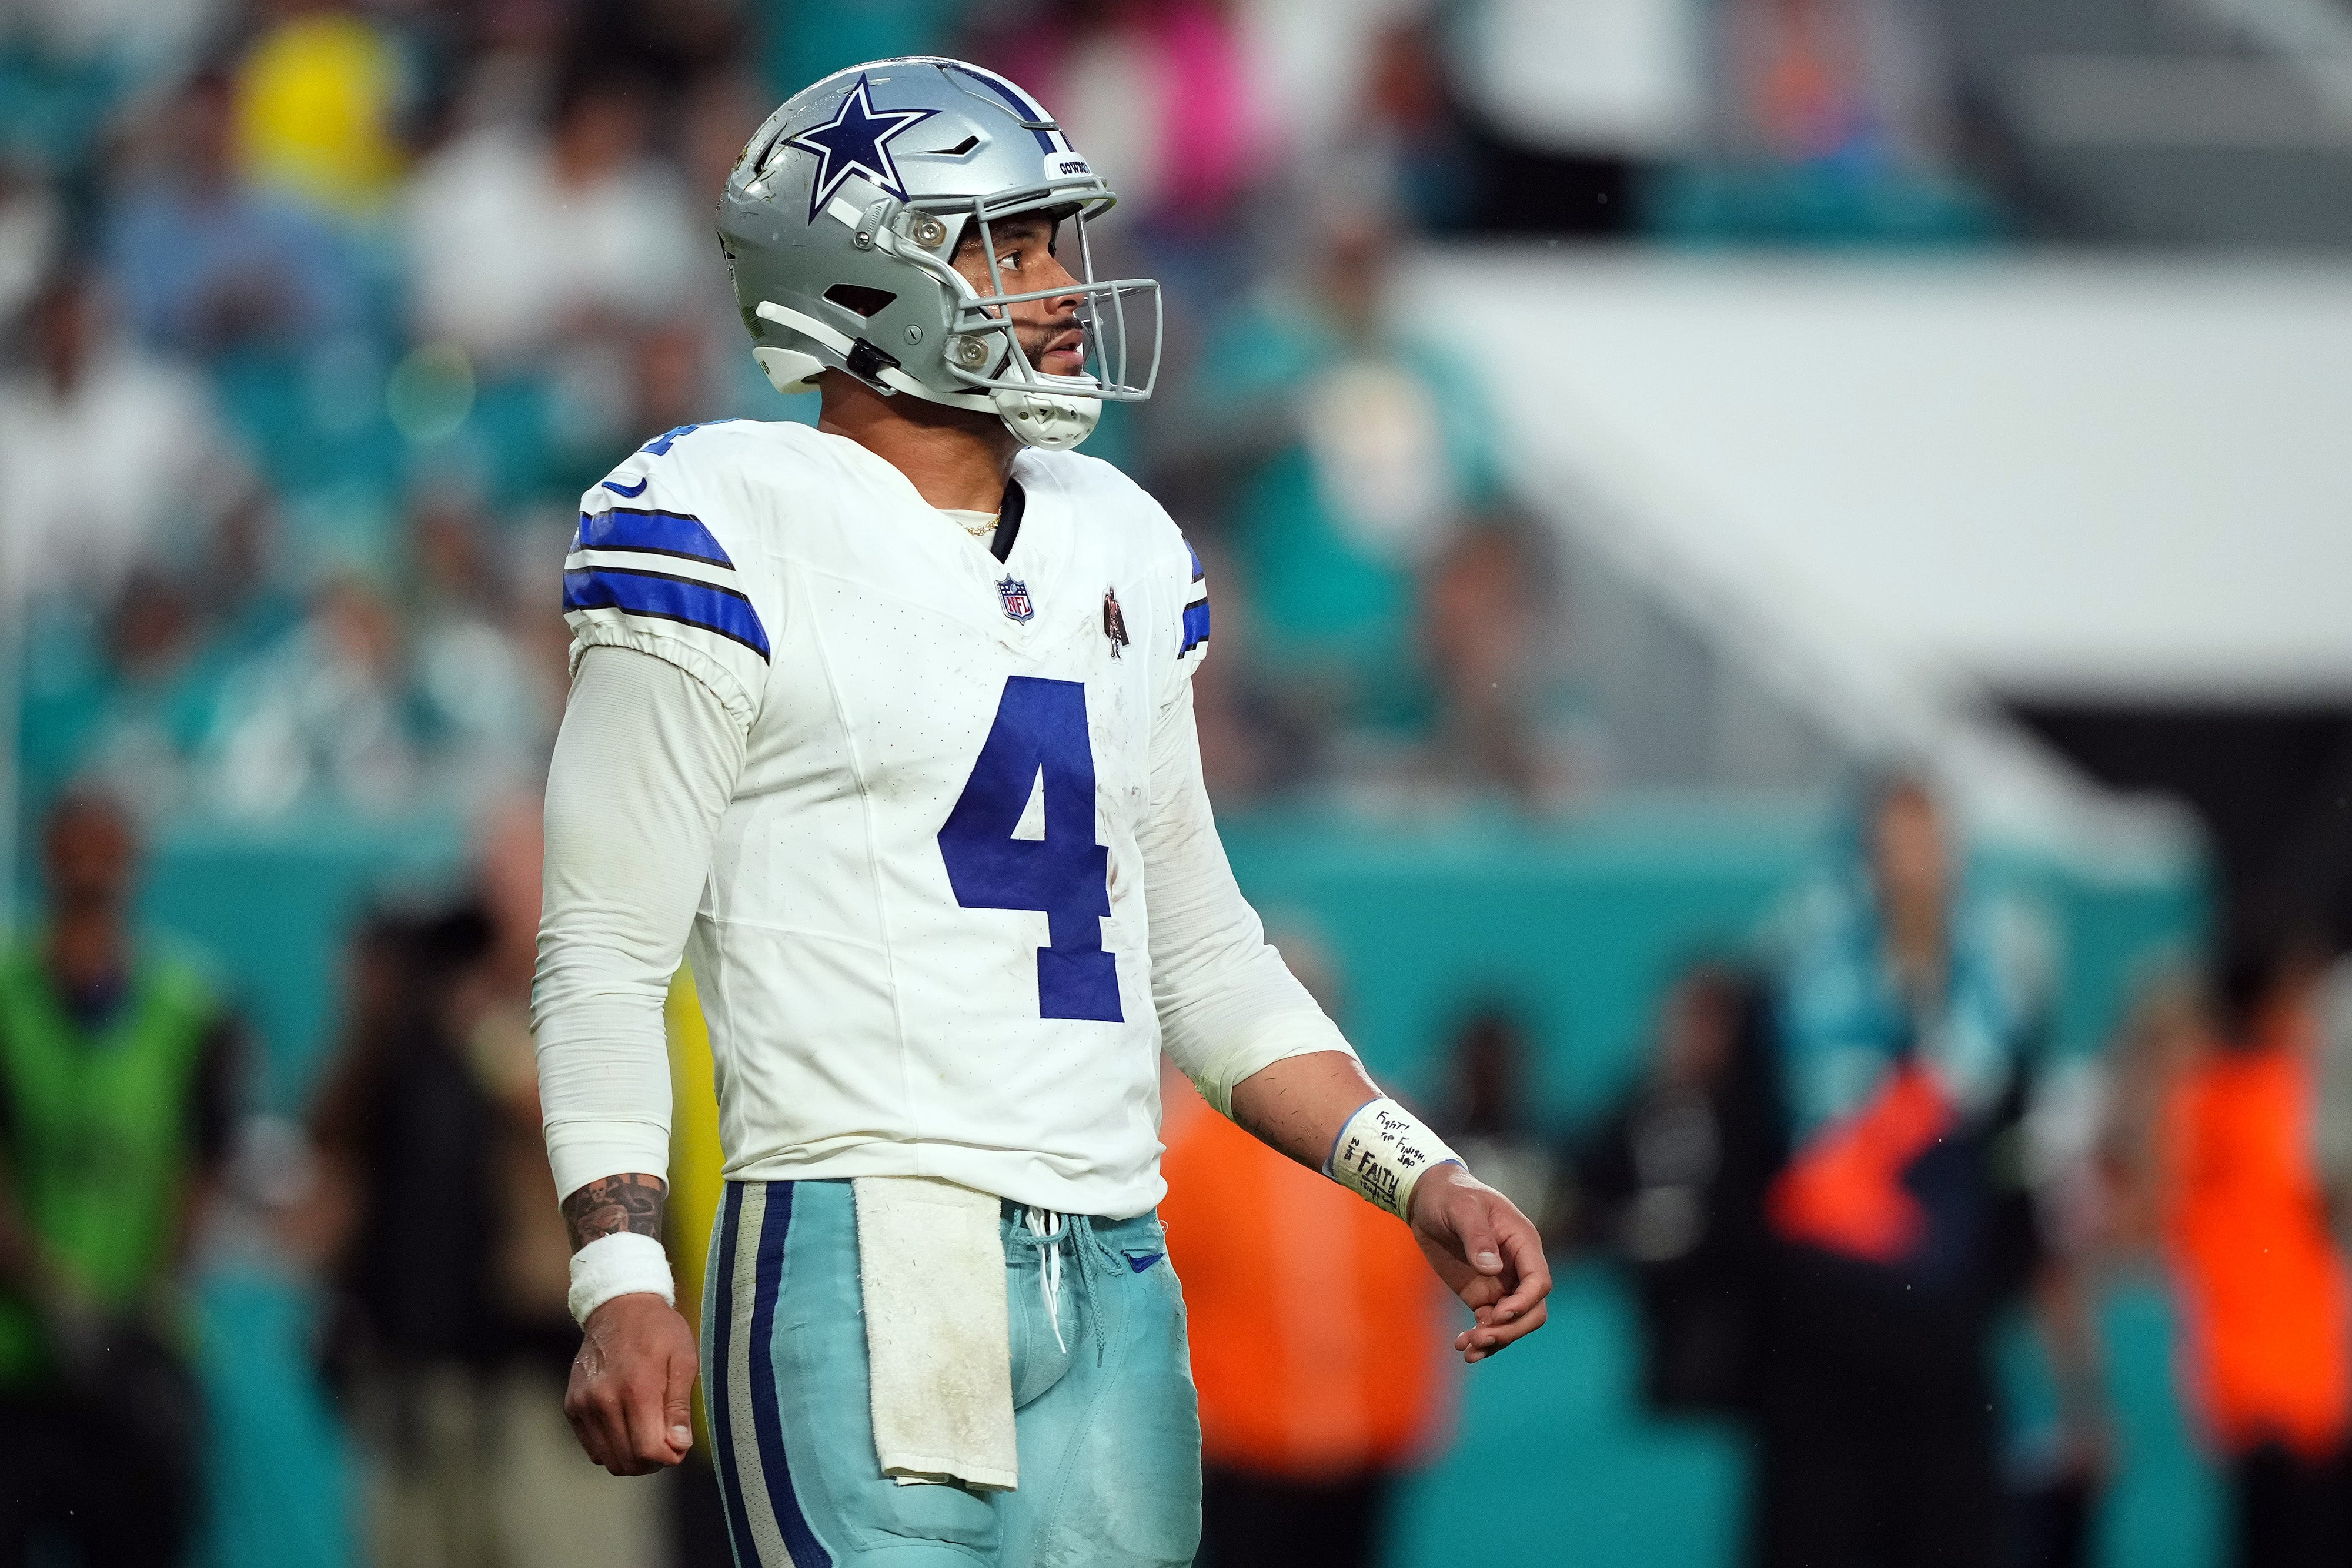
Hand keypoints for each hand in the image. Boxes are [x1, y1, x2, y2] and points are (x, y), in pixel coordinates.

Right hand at [566, 1293, 698, 1474]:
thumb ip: (679, 1407)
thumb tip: (679, 1446)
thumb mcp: (683, 1360)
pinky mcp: (572, 1406)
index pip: (648, 1451)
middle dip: (652, 1461)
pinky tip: (626, 1425)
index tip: (678, 1444)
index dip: (669, 1457)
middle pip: (628, 1461)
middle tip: (666, 1440)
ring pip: (608, 1460)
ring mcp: (583, 1405)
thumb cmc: (658, 1331)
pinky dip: (611, 1447)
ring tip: (647, 1433)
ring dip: (631, 1457)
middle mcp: (604, 1400)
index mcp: (636, 1389)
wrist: (618, 1306)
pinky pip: (592, 1447)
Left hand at [1408, 1163, 1551, 1363]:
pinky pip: (1489, 1323)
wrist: (1427, 1198)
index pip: (1539, 1282)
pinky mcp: (1481, 1294)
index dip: (1524, 1302)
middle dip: (1510, 1329)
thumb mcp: (1462, 1208)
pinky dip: (1481, 1338)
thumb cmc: (1450, 1195)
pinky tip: (1462, 1346)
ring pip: (1511, 1323)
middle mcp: (1517, 1267)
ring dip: (1495, 1340)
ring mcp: (1500, 1283)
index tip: (1497, 1314)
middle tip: (1480, 1337)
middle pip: (1531, 1310)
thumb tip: (1491, 1268)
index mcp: (1522, 1243)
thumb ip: (1477, 1236)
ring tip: (1467, 1349)